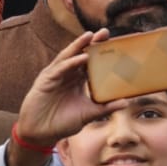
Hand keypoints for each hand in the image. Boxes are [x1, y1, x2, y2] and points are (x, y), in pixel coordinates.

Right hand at [8, 30, 121, 165]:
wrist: (41, 133)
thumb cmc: (62, 123)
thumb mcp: (88, 114)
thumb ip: (105, 108)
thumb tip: (125, 102)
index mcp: (77, 81)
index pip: (91, 63)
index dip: (101, 53)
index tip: (116, 44)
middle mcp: (67, 75)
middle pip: (80, 55)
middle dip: (92, 43)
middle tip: (105, 32)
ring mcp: (56, 76)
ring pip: (69, 57)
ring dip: (79, 46)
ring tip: (90, 36)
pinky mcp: (46, 80)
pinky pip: (60, 69)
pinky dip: (71, 62)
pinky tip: (82, 57)